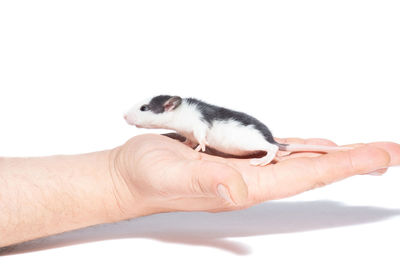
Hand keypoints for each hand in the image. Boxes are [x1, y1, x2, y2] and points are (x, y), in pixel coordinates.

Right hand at [110, 134, 399, 216]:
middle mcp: (250, 179)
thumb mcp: (170, 176)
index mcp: (244, 186)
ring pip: (300, 162)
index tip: (381, 157)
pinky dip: (305, 149)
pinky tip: (319, 148)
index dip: (346, 165)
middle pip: (314, 170)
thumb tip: (238, 187)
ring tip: (367, 153)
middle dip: (355, 161)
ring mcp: (243, 168)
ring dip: (336, 157)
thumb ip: (205, 183)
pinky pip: (278, 152)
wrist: (128, 175)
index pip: (306, 176)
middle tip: (391, 153)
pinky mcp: (232, 157)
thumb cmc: (145, 176)